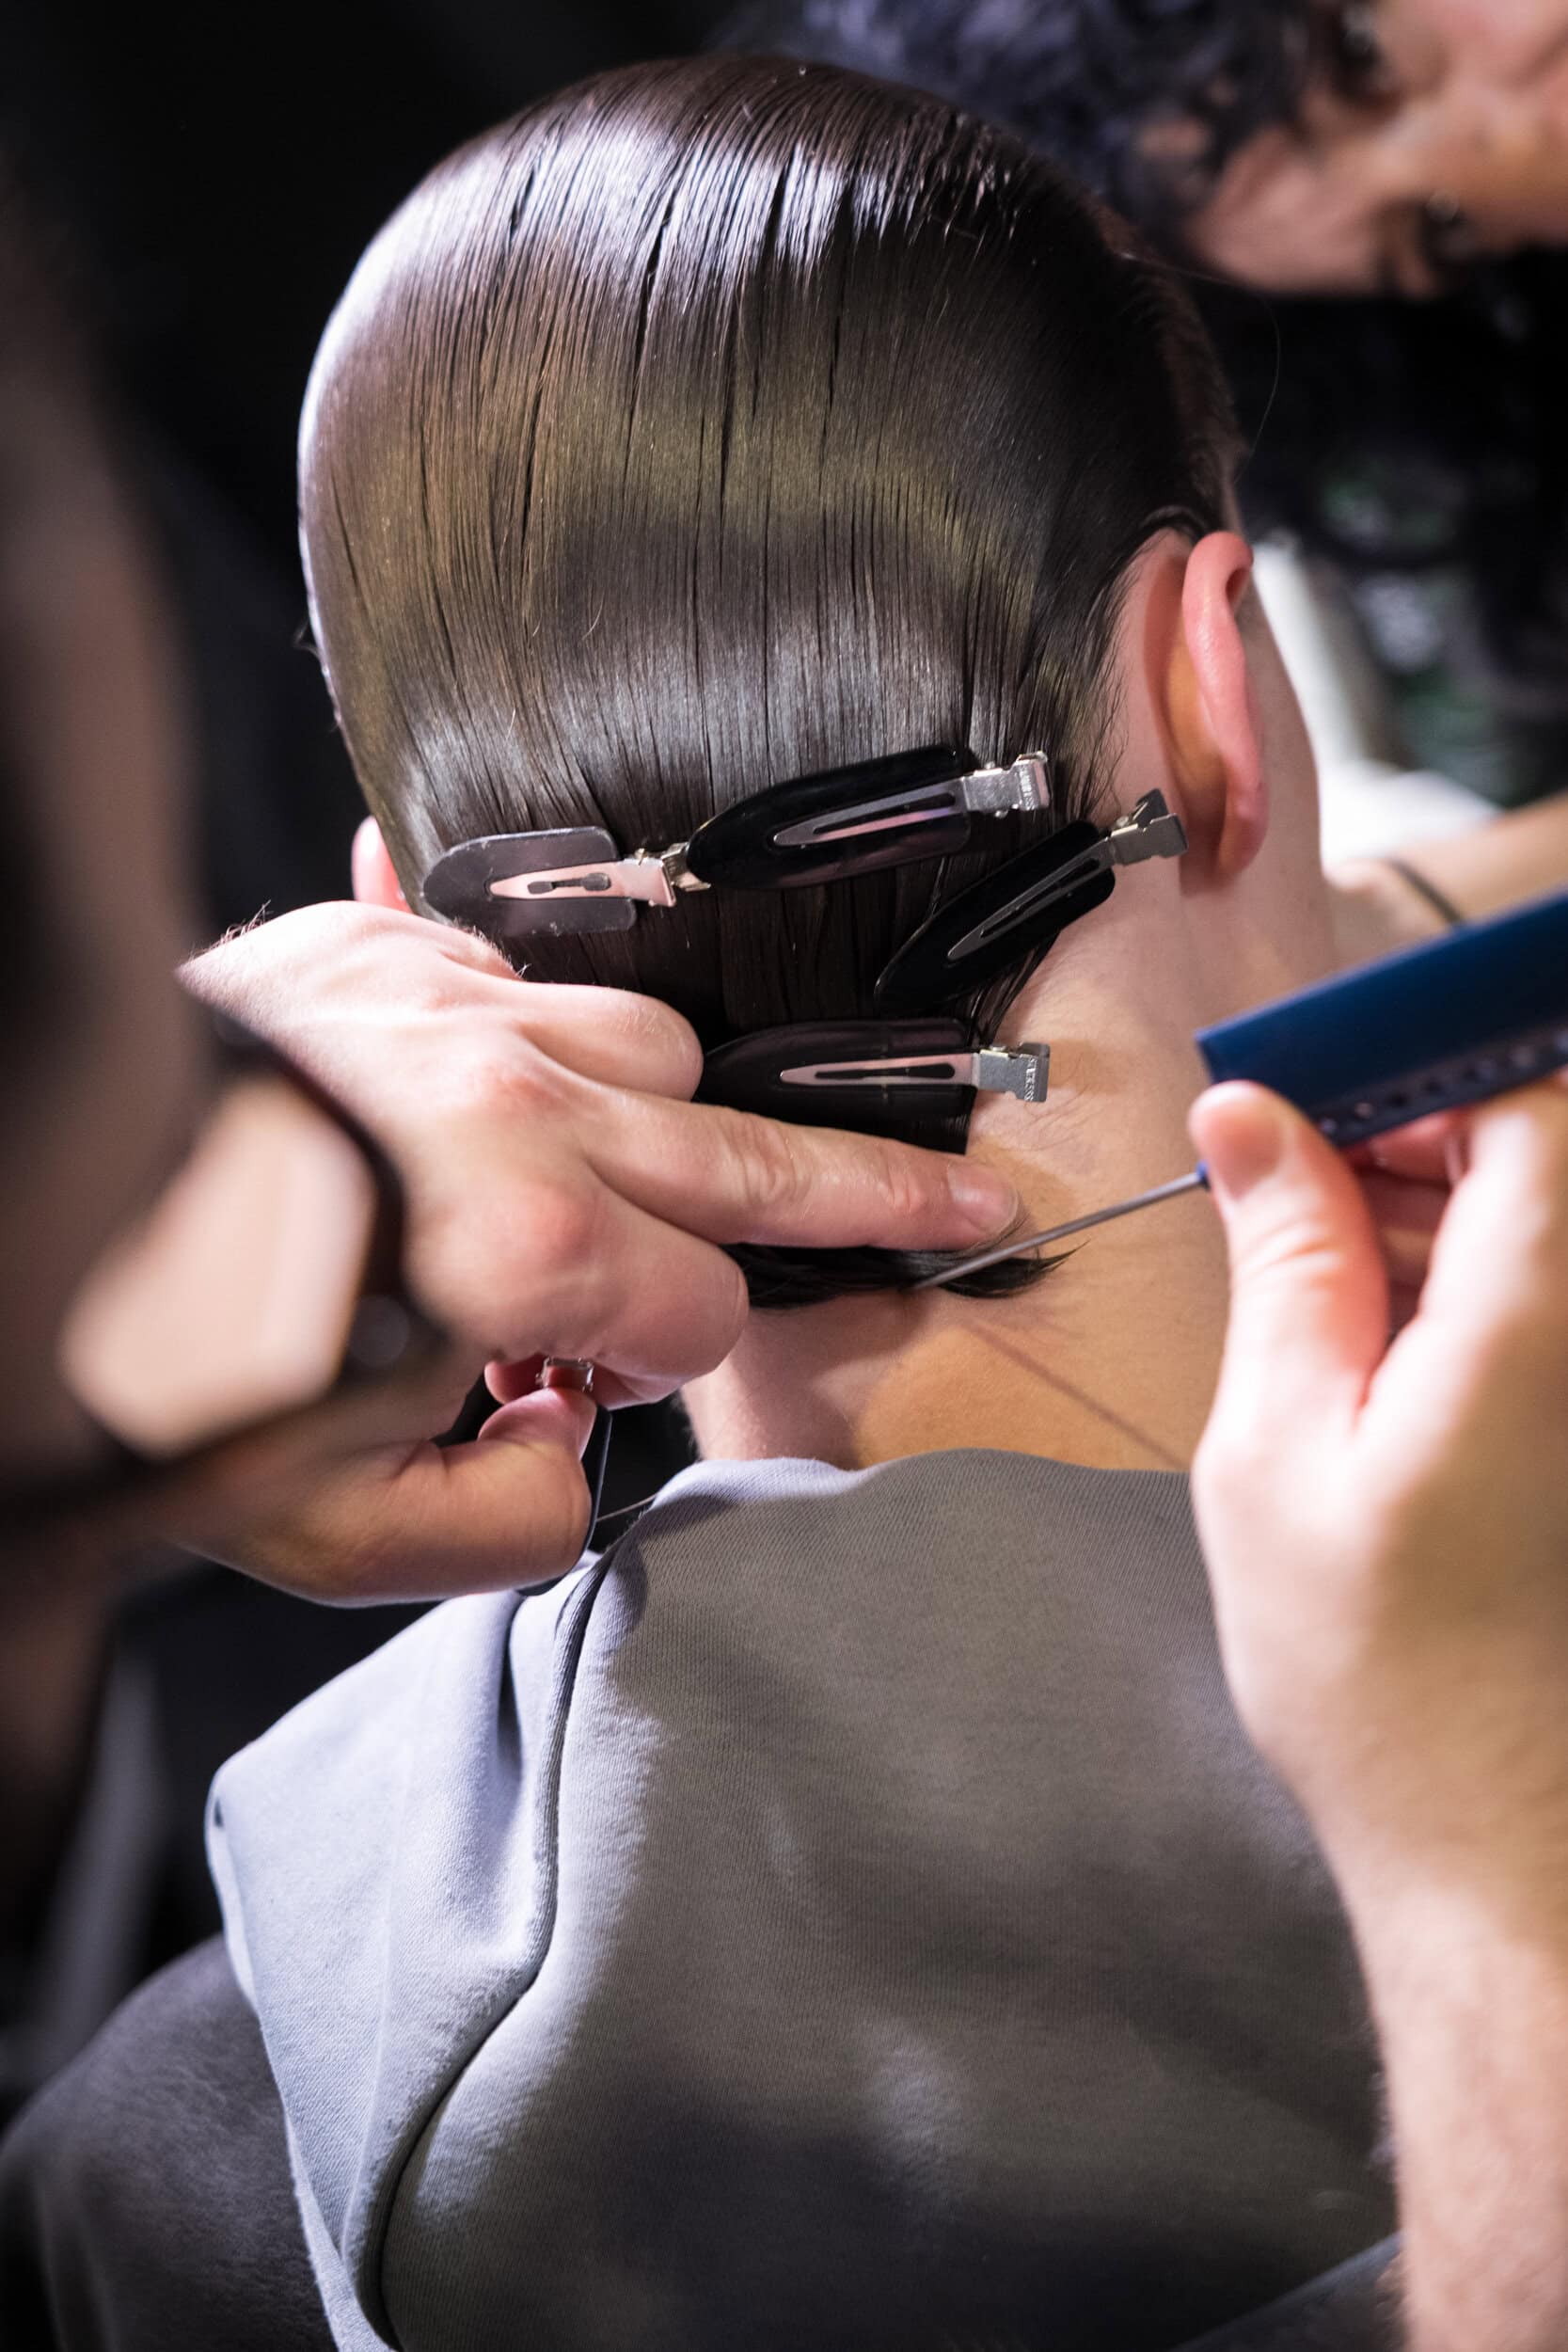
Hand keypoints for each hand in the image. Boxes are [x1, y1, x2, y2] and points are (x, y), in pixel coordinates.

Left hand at [172, 902, 1017, 1599]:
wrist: (18, 1193)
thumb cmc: (150, 1369)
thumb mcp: (321, 1531)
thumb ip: (497, 1529)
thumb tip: (569, 1458)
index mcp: (519, 1253)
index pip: (700, 1314)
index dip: (661, 1367)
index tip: (589, 1382)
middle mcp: (516, 1112)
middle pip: (752, 1159)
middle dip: (880, 1194)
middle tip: (971, 1200)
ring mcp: (452, 1010)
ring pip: (654, 1048)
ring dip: (660, 1121)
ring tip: (622, 1173)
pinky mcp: (376, 950)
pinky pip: (523, 966)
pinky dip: (541, 1029)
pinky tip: (520, 1067)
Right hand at [1190, 1078, 1567, 1904]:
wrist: (1504, 1855)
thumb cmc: (1379, 1679)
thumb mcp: (1277, 1448)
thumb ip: (1283, 1261)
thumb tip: (1253, 1119)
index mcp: (1539, 1324)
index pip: (1530, 1104)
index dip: (1421, 1067)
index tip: (1311, 1095)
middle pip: (1547, 1157)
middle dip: (1415, 1137)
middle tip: (1282, 1185)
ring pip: (1543, 1233)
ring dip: (1435, 1216)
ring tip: (1313, 1282)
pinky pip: (1543, 1314)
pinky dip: (1468, 1295)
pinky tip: (1378, 1353)